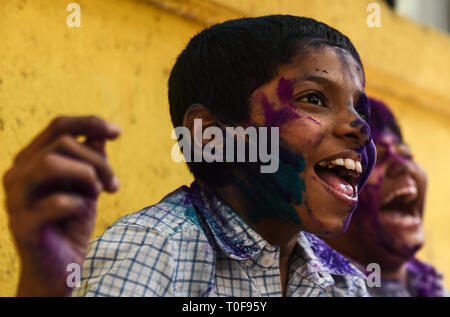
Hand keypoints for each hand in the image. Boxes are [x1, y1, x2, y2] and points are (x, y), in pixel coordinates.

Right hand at [3, 116, 120, 295]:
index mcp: (32, 160)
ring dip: (86, 174)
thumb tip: (101, 133)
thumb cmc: (73, 221)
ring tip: (99, 192)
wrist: (62, 265)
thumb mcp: (88, 186)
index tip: (118, 133)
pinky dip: (77, 202)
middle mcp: (18, 174)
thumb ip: (91, 159)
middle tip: (114, 184)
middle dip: (98, 160)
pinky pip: (55, 201)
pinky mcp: (23, 226)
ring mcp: (16, 200)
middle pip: (61, 143)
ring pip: (49, 163)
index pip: (58, 126)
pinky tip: (81, 211)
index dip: (90, 123)